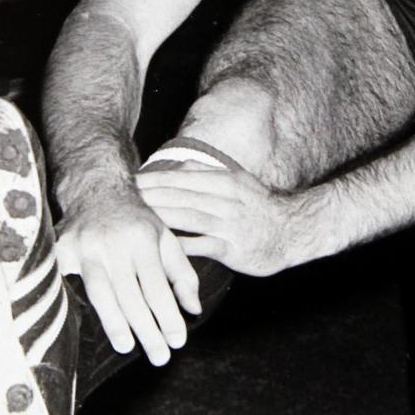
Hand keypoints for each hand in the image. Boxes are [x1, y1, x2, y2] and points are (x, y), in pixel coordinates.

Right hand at [55, 188, 201, 365]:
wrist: (98, 190)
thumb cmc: (137, 221)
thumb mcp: (166, 238)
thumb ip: (182, 274)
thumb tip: (194, 310)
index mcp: (143, 238)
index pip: (158, 285)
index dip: (168, 315)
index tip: (178, 342)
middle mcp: (115, 242)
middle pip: (131, 293)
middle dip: (147, 328)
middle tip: (160, 358)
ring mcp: (86, 246)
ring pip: (101, 291)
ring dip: (114, 322)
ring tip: (126, 348)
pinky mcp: (63, 250)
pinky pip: (67, 284)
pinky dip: (72, 304)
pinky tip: (78, 329)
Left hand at [134, 165, 302, 276]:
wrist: (294, 230)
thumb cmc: (260, 206)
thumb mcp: (238, 181)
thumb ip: (208, 172)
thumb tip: (177, 165)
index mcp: (224, 180)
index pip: (181, 177)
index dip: (154, 179)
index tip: (129, 182)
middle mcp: (226, 198)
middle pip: (180, 195)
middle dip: (149, 196)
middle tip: (119, 200)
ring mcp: (230, 223)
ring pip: (188, 216)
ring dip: (159, 217)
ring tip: (133, 220)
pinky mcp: (233, 248)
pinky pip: (202, 246)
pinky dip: (181, 247)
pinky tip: (160, 249)